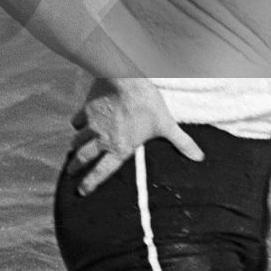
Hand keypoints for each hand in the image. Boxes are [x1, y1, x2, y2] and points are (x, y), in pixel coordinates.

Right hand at [68, 77, 202, 195]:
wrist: (123, 80)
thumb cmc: (147, 104)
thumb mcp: (166, 125)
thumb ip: (182, 142)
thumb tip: (200, 157)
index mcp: (119, 148)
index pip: (102, 171)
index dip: (91, 183)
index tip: (81, 191)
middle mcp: (102, 139)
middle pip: (83, 157)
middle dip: (75, 167)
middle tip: (70, 173)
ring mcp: (92, 125)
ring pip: (78, 140)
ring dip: (75, 147)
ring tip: (73, 150)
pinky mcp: (86, 109)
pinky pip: (77, 120)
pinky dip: (77, 124)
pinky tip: (78, 124)